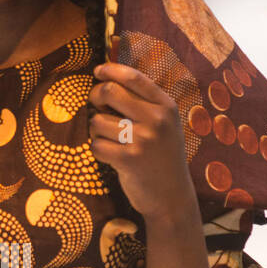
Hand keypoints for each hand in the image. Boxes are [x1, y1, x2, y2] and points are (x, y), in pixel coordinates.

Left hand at [87, 61, 197, 222]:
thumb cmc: (162, 158)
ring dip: (96, 130)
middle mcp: (157, 120)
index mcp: (166, 107)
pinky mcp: (128, 160)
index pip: (134, 77)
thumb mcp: (166, 126)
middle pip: (109, 92)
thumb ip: (145, 103)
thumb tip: (109, 80)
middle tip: (97, 107)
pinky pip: (96, 145)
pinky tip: (110, 156)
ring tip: (109, 140)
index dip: (111, 70)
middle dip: (95, 97)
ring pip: (98, 121)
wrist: (171, 197)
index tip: (98, 71)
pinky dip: (97, 150)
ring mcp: (143, 140)